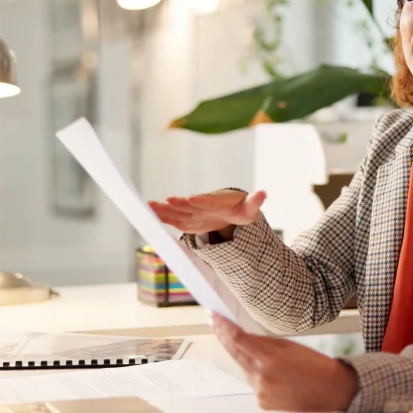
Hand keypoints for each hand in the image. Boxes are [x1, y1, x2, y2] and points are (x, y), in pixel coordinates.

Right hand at [149, 189, 266, 236]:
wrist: (230, 211)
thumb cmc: (241, 209)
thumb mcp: (250, 208)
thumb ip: (255, 201)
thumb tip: (263, 193)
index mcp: (218, 200)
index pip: (209, 200)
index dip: (201, 200)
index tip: (192, 198)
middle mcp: (202, 204)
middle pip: (189, 205)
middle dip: (179, 203)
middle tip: (167, 200)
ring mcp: (193, 211)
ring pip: (178, 210)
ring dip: (164, 209)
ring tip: (149, 206)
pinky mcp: (187, 219)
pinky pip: (173, 218)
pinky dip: (162, 216)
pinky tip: (148, 214)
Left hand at [211, 313, 358, 411]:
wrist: (333, 391)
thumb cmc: (316, 365)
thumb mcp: (290, 346)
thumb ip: (264, 342)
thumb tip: (243, 336)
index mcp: (270, 359)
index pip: (238, 340)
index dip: (223, 327)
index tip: (215, 316)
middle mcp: (261, 378)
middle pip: (235, 354)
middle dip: (224, 338)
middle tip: (215, 323)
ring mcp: (260, 393)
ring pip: (245, 369)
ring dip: (247, 358)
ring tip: (265, 354)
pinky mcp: (262, 403)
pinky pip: (254, 383)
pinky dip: (259, 376)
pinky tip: (277, 375)